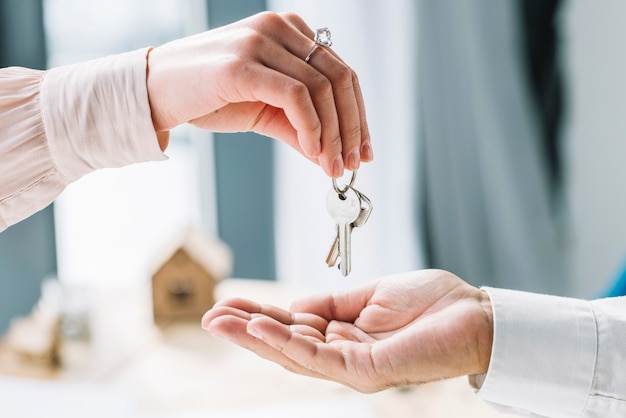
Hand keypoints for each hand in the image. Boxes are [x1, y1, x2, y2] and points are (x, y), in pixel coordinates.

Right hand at [146, 11, 371, 177]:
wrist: (155, 92)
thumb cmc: (208, 98)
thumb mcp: (265, 112)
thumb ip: (300, 127)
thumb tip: (332, 156)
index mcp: (289, 32)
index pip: (341, 72)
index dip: (358, 115)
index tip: (362, 150)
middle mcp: (280, 28)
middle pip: (340, 78)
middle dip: (352, 127)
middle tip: (351, 164)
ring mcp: (261, 41)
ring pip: (322, 88)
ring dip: (333, 134)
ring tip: (332, 166)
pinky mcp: (244, 63)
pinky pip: (295, 96)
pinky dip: (311, 127)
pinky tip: (312, 151)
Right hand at [202, 269, 493, 392]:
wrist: (474, 313)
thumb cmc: (430, 303)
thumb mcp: (369, 295)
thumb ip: (330, 303)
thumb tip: (293, 305)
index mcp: (344, 335)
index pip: (292, 327)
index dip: (259, 315)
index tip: (229, 303)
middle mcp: (343, 355)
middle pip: (285, 345)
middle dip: (245, 331)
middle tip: (209, 317)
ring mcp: (353, 366)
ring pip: (294, 354)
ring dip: (256, 337)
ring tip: (222, 321)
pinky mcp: (367, 370)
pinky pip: (319, 357)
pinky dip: (287, 342)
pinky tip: (261, 327)